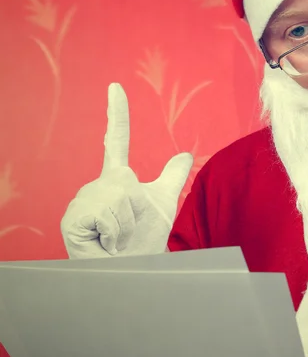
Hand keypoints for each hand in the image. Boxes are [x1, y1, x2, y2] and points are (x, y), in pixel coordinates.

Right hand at [60, 83, 192, 257]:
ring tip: (116, 237)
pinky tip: (105, 242)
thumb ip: (172, 178)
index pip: (117, 139)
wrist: (133, 270)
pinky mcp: (72, 217)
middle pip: (127, 180)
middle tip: (127, 229)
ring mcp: (82, 199)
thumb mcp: (163, 204)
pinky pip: (107, 213)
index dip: (117, 113)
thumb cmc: (144, 238)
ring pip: (118, 196)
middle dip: (135, 208)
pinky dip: (115, 231)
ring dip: (126, 223)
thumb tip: (185, 153)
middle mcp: (98, 184)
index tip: (116, 86)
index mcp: (118, 178)